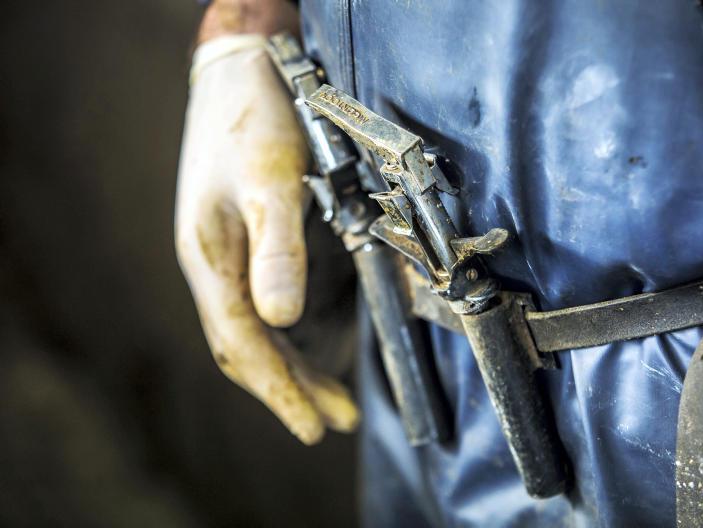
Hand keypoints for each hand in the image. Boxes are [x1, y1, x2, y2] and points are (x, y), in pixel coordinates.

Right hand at [175, 16, 357, 443]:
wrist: (240, 74)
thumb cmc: (254, 122)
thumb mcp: (272, 181)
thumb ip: (278, 250)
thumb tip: (283, 318)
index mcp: (212, 258)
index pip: (244, 344)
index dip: (280, 391)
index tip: (315, 428)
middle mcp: (213, 265)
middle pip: (248, 347)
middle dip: (291, 389)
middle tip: (334, 420)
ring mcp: (225, 255)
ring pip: (254, 330)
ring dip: (291, 367)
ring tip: (328, 397)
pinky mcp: (242, 242)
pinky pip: (258, 307)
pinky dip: (286, 336)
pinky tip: (308, 343)